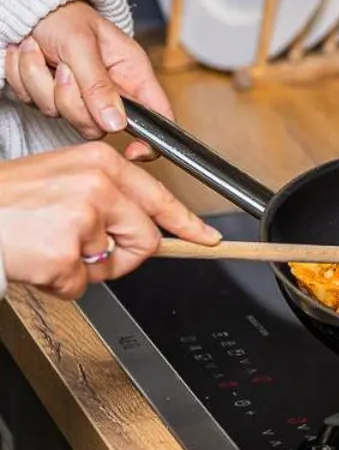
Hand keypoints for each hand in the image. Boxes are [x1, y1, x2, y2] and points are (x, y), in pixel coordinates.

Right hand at [0, 143, 219, 299]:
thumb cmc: (6, 200)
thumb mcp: (62, 179)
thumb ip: (105, 195)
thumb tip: (142, 224)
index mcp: (101, 163)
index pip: (158, 196)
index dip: (186, 223)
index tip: (206, 237)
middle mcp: (98, 186)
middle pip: (144, 239)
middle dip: (122, 257)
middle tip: (86, 253)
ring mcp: (84, 220)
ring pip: (109, 266)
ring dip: (81, 269)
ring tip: (47, 246)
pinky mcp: (65, 254)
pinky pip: (79, 286)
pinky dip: (58, 284)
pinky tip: (36, 260)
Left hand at [5, 1, 173, 158]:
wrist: (26, 6)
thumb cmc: (64, 15)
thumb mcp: (82, 45)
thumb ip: (99, 85)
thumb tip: (116, 123)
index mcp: (131, 73)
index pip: (158, 117)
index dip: (151, 140)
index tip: (132, 150)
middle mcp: (110, 89)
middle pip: (97, 124)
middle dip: (69, 99)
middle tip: (62, 68)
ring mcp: (78, 96)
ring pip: (61, 115)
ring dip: (40, 82)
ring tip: (40, 51)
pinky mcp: (51, 97)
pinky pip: (36, 105)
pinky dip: (25, 79)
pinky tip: (31, 55)